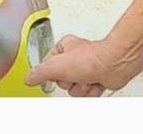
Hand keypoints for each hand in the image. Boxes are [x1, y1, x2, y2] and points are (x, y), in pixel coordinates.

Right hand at [24, 34, 138, 96]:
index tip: (55, 73)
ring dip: (81, 87)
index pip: (47, 65)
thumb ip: (39, 72)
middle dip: (69, 82)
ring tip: (88, 77)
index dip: (52, 73)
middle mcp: (75, 57)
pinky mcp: (96, 79)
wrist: (114, 65)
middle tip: (76, 74)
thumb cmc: (91, 58)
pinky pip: (87, 93)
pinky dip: (91, 91)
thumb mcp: (56, 65)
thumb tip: (28, 78)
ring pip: (74, 89)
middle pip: (61, 81)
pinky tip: (96, 82)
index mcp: (64, 48)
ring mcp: (86, 69)